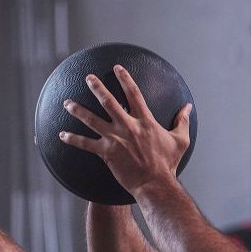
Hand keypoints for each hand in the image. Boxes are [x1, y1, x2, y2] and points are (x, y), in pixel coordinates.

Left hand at [59, 65, 192, 196]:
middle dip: (96, 87)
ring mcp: (114, 138)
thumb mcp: (180, 140)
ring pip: (91, 119)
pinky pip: (85, 144)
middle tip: (87, 78)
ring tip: (67, 102)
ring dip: (78, 110)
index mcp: (144, 120)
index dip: (125, 78)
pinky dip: (72, 139)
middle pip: (108, 101)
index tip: (117, 68)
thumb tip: (188, 107)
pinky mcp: (105, 152)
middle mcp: (127, 126)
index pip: (133, 93)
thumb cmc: (168, 164)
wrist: (154, 183)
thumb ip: (183, 121)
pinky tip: (62, 135)